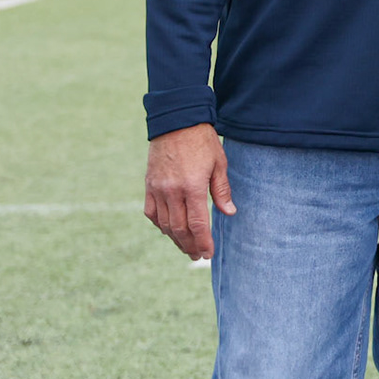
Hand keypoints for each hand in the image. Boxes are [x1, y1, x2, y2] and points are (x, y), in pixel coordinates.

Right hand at [143, 123, 233, 260]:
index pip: (197, 223)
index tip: (208, 253)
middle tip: (198, 256)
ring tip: (186, 247)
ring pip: (164, 224)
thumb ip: (222, 191)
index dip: (203, 241)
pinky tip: (169, 230)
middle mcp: (172, 191)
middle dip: (190, 245)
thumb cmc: (202, 141)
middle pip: (179, 228)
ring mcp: (157, 189)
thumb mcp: (219, 163)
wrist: (176, 122)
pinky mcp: (149, 186)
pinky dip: (160, 225)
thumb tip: (229, 213)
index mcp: (192, 186)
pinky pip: (151, 212)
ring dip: (175, 239)